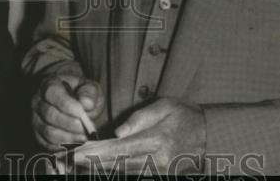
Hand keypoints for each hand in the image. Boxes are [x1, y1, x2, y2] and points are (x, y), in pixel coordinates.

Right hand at [31, 75, 105, 150]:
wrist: (76, 103)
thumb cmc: (82, 94)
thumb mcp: (90, 87)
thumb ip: (89, 92)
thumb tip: (87, 103)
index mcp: (49, 84)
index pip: (52, 93)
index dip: (66, 104)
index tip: (81, 113)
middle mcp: (38, 101)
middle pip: (49, 115)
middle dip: (70, 124)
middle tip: (87, 129)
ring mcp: (36, 119)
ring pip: (48, 132)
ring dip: (69, 137)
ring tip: (84, 137)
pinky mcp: (39, 135)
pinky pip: (48, 145)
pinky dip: (64, 147)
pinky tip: (77, 143)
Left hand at [71, 97, 205, 172]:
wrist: (208, 134)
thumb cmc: (183, 115)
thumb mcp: (164, 106)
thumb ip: (140, 119)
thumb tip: (116, 132)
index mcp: (157, 141)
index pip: (120, 149)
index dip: (97, 153)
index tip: (78, 152)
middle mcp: (158, 161)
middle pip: (118, 165)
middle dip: (92, 164)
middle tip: (70, 161)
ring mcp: (159, 171)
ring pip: (124, 173)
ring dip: (100, 170)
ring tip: (77, 166)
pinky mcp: (160, 175)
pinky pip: (133, 175)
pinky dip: (114, 172)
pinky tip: (97, 169)